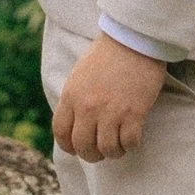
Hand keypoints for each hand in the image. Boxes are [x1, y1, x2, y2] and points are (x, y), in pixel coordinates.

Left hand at [52, 31, 167, 162]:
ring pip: (107, 149)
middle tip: (101, 152)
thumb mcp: (79, 75)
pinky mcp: (133, 112)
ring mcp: (110, 111)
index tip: (77, 149)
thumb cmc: (107, 54)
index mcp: (71, 96)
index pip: (61, 133)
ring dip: (114, 153)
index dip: (69, 147)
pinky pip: (129, 142)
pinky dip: (131, 145)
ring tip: (119, 147)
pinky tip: (134, 138)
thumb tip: (74, 121)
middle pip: (83, 147)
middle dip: (92, 155)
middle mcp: (87, 107)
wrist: (133, 39)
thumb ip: (74, 98)